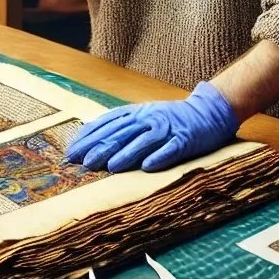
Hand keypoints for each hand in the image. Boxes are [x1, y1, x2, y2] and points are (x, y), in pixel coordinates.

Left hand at [64, 82, 239, 172]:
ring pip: (142, 141)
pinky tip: (147, 167)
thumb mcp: (141, 116)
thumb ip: (120, 126)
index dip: (88, 138)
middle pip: (120, 133)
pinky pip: (171, 149)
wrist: (206, 111)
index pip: (105, 124)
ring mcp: (166, 128)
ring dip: (126, 154)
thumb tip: (91, 138)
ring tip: (110, 167)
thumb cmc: (168, 119)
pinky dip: (159, 156)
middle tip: (82, 162)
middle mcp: (147, 119)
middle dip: (100, 148)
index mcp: (134, 113)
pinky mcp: (185, 139)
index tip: (71, 152)